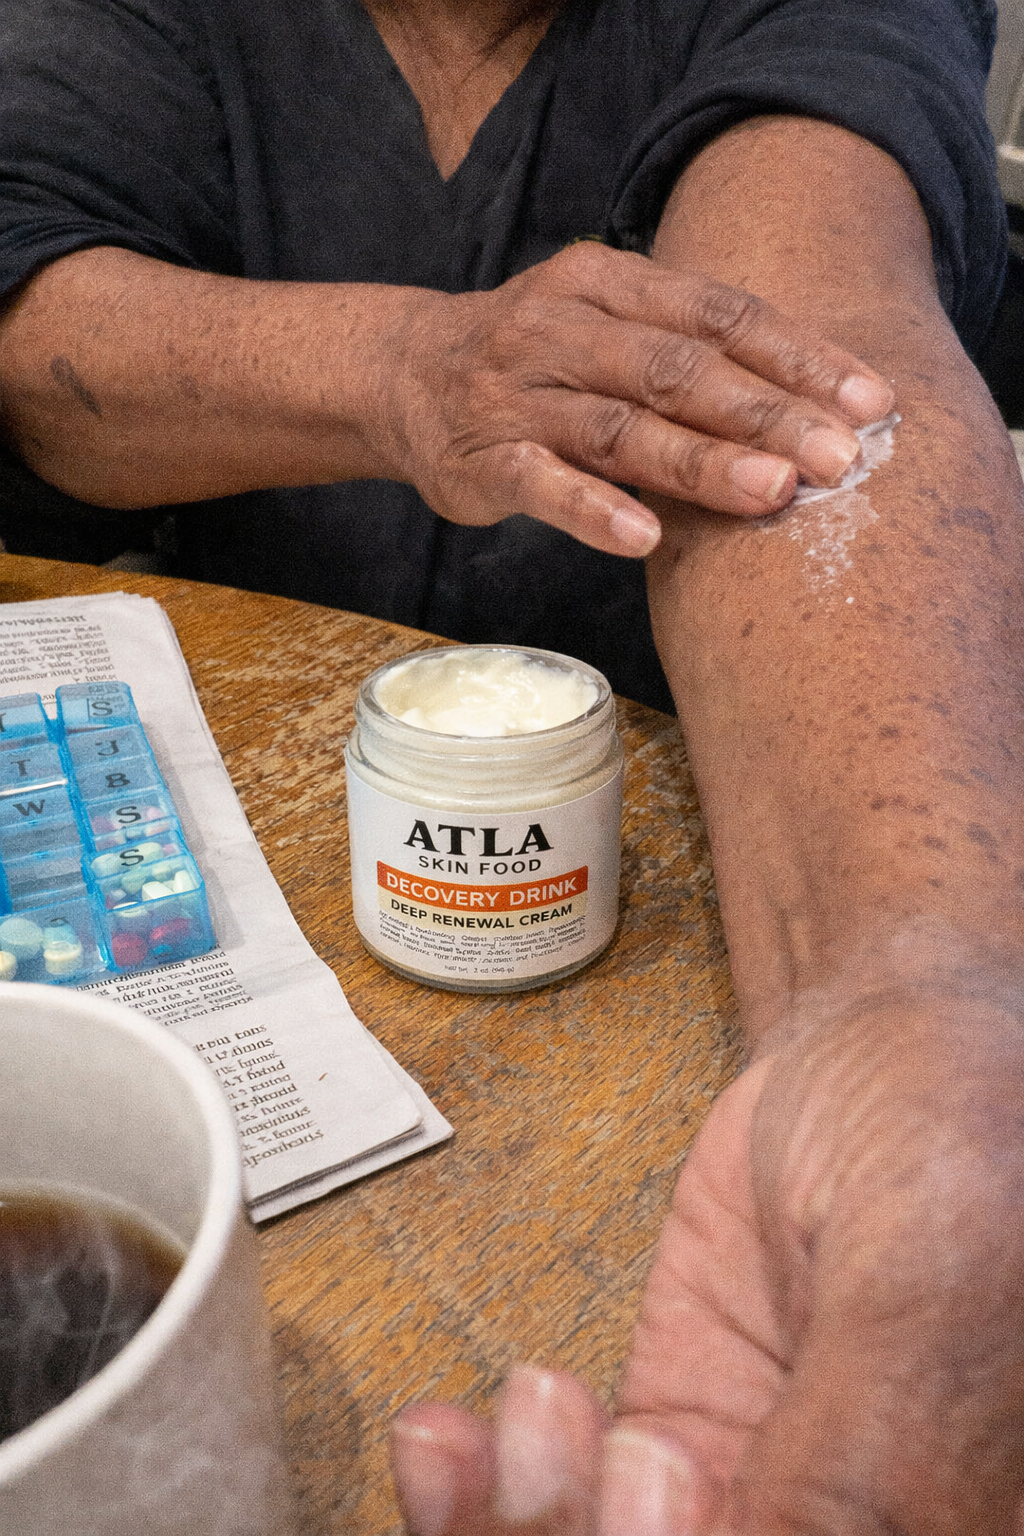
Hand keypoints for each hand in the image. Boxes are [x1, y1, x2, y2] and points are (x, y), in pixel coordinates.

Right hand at [381, 242, 893, 557]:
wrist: (403, 373)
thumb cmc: (536, 360)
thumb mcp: (609, 328)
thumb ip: (690, 355)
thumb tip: (813, 405)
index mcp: (610, 284)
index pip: (720, 314)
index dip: (799, 356)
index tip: (871, 402)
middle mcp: (565, 327)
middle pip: (679, 369)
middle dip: (767, 413)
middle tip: (840, 458)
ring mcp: (520, 393)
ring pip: (619, 426)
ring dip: (699, 460)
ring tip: (771, 492)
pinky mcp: (482, 457)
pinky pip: (542, 483)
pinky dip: (593, 509)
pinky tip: (644, 536)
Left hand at [390, 946, 1023, 1532]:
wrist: (890, 1048)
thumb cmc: (953, 1137)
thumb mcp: (917, 1294)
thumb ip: (855, 1460)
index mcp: (952, 1527)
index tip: (659, 1483)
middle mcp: (850, 1521)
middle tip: (600, 1459)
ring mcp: (752, 1486)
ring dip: (527, 1519)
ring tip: (536, 1414)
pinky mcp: (677, 1431)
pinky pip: (567, 1502)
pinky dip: (488, 1487)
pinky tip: (451, 1439)